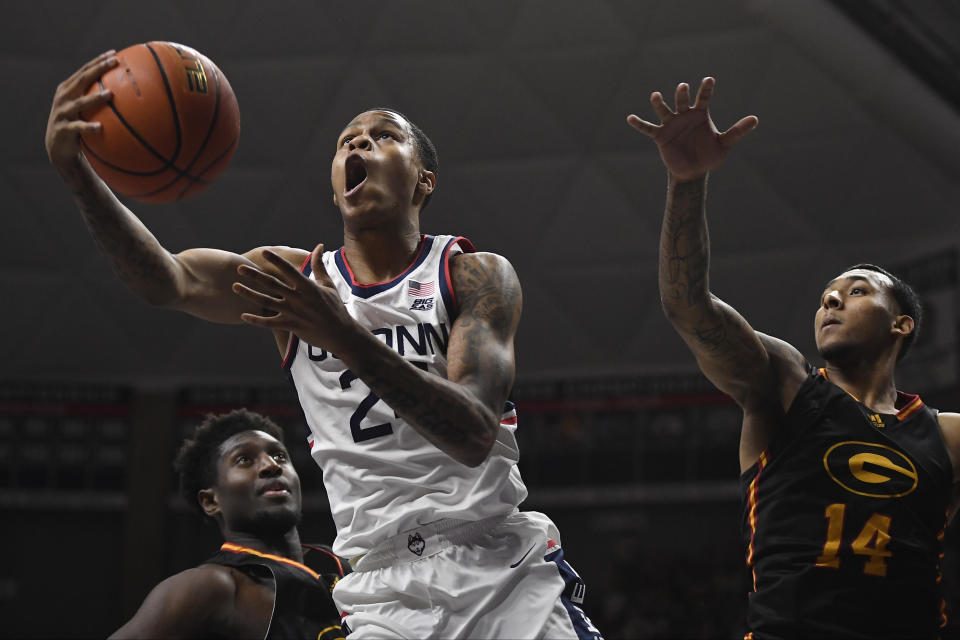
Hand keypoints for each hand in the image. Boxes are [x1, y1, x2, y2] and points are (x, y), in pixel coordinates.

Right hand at [45, 50, 118, 170]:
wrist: (59, 148)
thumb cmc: (79, 124)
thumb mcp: (86, 110)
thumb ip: (100, 99)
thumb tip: (132, 95)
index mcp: (68, 89)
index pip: (84, 71)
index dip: (98, 61)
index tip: (114, 54)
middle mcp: (63, 97)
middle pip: (82, 80)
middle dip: (98, 69)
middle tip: (114, 63)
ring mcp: (62, 113)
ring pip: (79, 103)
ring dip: (95, 98)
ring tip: (110, 94)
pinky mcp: (63, 129)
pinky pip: (78, 128)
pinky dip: (89, 127)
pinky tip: (100, 127)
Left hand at [232, 244, 359, 352]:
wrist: (341, 334)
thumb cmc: (335, 308)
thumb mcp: (328, 285)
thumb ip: (319, 265)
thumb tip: (319, 246)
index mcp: (308, 287)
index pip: (289, 270)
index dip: (276, 260)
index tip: (263, 252)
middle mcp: (299, 298)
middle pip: (272, 284)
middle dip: (255, 275)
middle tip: (239, 267)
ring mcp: (294, 313)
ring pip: (267, 302)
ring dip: (249, 294)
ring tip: (234, 287)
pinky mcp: (292, 326)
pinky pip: (270, 323)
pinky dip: (256, 320)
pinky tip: (243, 315)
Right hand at [626, 77, 757, 180]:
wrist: (693, 171)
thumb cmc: (709, 155)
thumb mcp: (724, 144)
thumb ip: (737, 131)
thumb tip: (755, 119)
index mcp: (700, 114)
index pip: (704, 98)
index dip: (706, 89)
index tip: (709, 80)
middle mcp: (684, 115)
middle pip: (682, 101)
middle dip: (682, 94)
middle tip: (683, 87)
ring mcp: (671, 124)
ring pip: (664, 110)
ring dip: (660, 103)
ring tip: (656, 96)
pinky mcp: (660, 136)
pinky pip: (648, 128)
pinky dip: (639, 123)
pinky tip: (629, 118)